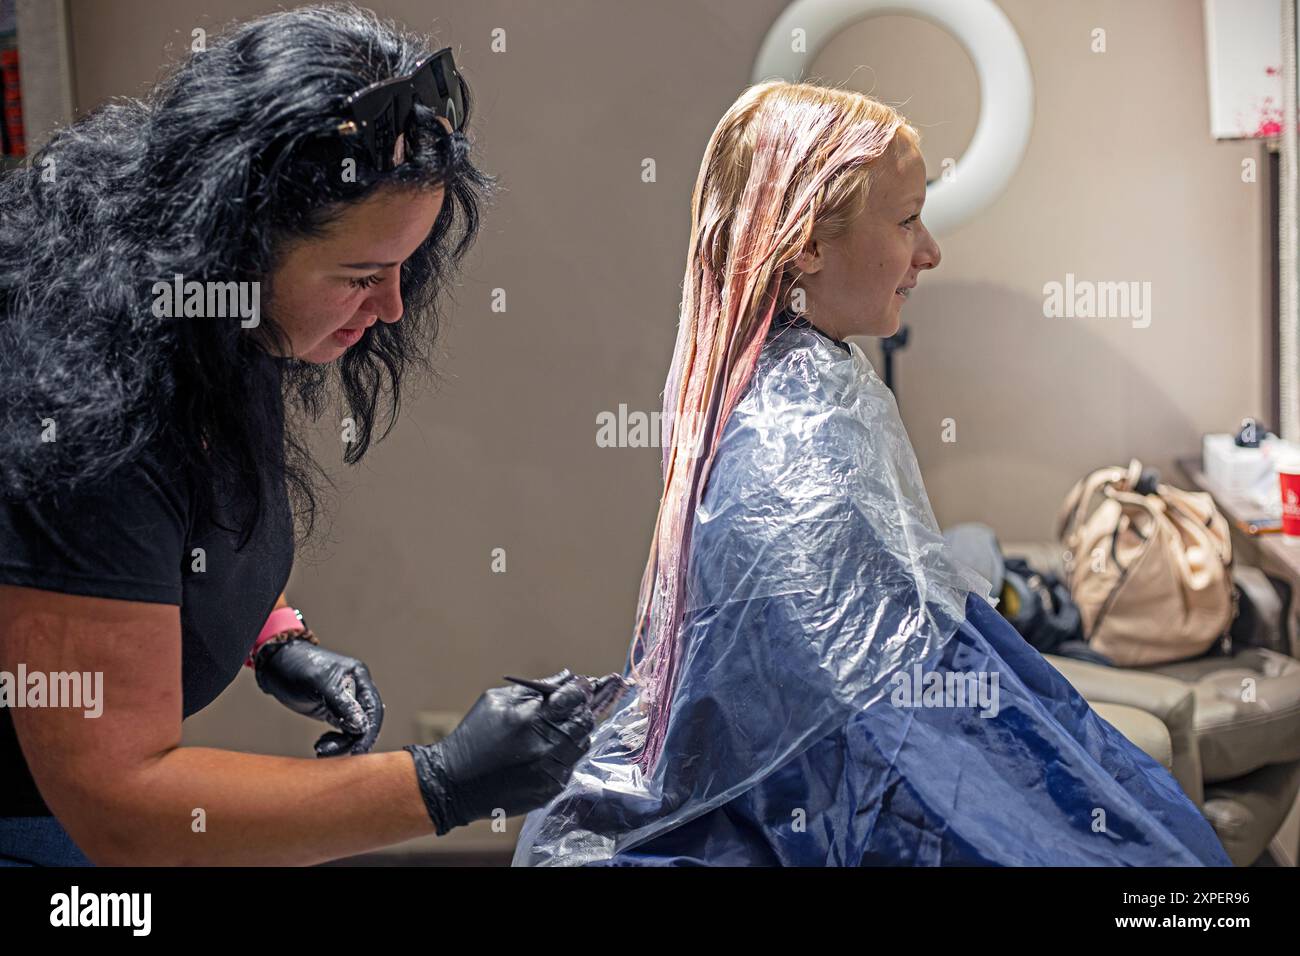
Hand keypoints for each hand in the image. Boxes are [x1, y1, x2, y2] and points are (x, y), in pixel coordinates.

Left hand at [254, 638, 383, 756]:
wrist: (276, 665)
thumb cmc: (297, 665)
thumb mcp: (319, 684)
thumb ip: (342, 704)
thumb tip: (362, 726)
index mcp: (358, 677)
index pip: (373, 707)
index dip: (369, 730)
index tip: (359, 750)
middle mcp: (355, 690)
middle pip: (366, 722)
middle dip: (352, 740)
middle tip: (330, 751)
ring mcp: (344, 702)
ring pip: (354, 731)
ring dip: (340, 744)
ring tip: (321, 749)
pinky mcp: (333, 712)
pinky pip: (342, 732)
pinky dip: (334, 742)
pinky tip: (321, 744)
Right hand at [403, 669, 594, 834]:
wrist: (455, 783)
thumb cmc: (474, 735)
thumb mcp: (497, 701)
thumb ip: (534, 688)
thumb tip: (567, 676)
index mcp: (531, 719)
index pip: (574, 698)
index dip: (582, 689)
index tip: (584, 684)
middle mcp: (545, 746)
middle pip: (584, 722)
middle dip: (580, 711)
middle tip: (570, 708)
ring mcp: (549, 771)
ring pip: (581, 744)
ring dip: (573, 734)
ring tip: (553, 731)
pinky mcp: (549, 790)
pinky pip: (570, 766)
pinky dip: (563, 756)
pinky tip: (544, 753)